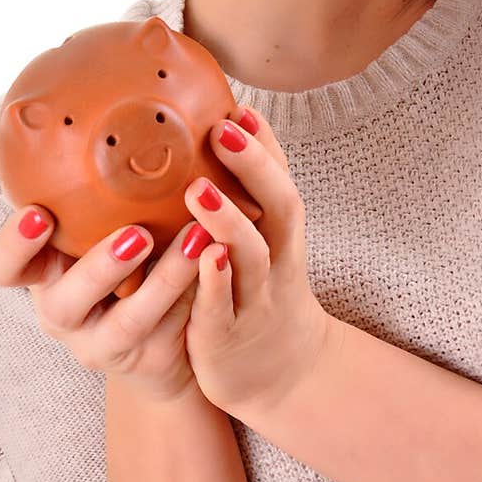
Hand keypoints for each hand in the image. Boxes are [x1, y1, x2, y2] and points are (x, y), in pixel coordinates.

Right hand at [0, 202, 214, 403]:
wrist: (166, 332)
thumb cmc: (134, 256)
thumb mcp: (111, 222)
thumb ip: (107, 185)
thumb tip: (139, 89)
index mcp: (47, 271)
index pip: (4, 266)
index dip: (14, 245)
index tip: (39, 212)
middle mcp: (64, 311)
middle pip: (60, 302)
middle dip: (98, 267)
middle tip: (138, 233)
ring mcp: (102, 343)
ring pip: (124, 323)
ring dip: (162, 281)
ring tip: (197, 240)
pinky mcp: (145, 361)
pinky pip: (170, 333)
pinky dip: (193, 295)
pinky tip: (217, 259)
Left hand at [181, 105, 330, 419]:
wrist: (283, 375)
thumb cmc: (261, 292)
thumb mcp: (264, 242)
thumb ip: (246, 196)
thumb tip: (220, 130)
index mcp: (281, 233)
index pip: (281, 178)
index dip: (265, 144)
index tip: (240, 106)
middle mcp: (277, 260)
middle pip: (280, 208)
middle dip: (254, 167)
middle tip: (222, 131)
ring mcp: (256, 298)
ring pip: (252, 257)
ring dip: (228, 221)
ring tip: (198, 189)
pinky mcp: (228, 335)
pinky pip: (224, 308)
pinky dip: (216, 283)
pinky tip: (202, 259)